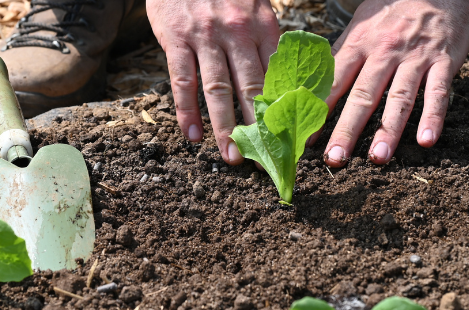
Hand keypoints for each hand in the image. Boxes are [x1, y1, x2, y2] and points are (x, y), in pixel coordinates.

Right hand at [146, 0, 279, 164]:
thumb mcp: (255, 6)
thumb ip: (268, 41)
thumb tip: (285, 81)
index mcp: (263, 26)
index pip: (278, 75)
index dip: (285, 109)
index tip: (291, 137)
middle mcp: (237, 33)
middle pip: (251, 87)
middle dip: (259, 126)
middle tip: (265, 159)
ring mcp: (205, 36)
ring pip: (218, 88)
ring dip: (225, 126)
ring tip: (232, 156)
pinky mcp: (176, 39)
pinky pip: (182, 79)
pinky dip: (187, 110)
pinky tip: (193, 135)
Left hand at [321, 0, 468, 166]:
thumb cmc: (392, 10)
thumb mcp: (360, 25)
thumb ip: (341, 56)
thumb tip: (313, 86)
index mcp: (359, 44)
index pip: (334, 82)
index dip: (319, 111)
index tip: (305, 139)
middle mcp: (384, 52)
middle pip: (363, 95)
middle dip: (347, 130)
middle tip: (335, 160)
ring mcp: (415, 58)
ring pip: (399, 98)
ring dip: (388, 131)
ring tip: (377, 158)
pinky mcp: (444, 62)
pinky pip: (438, 93)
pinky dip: (433, 117)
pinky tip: (426, 140)